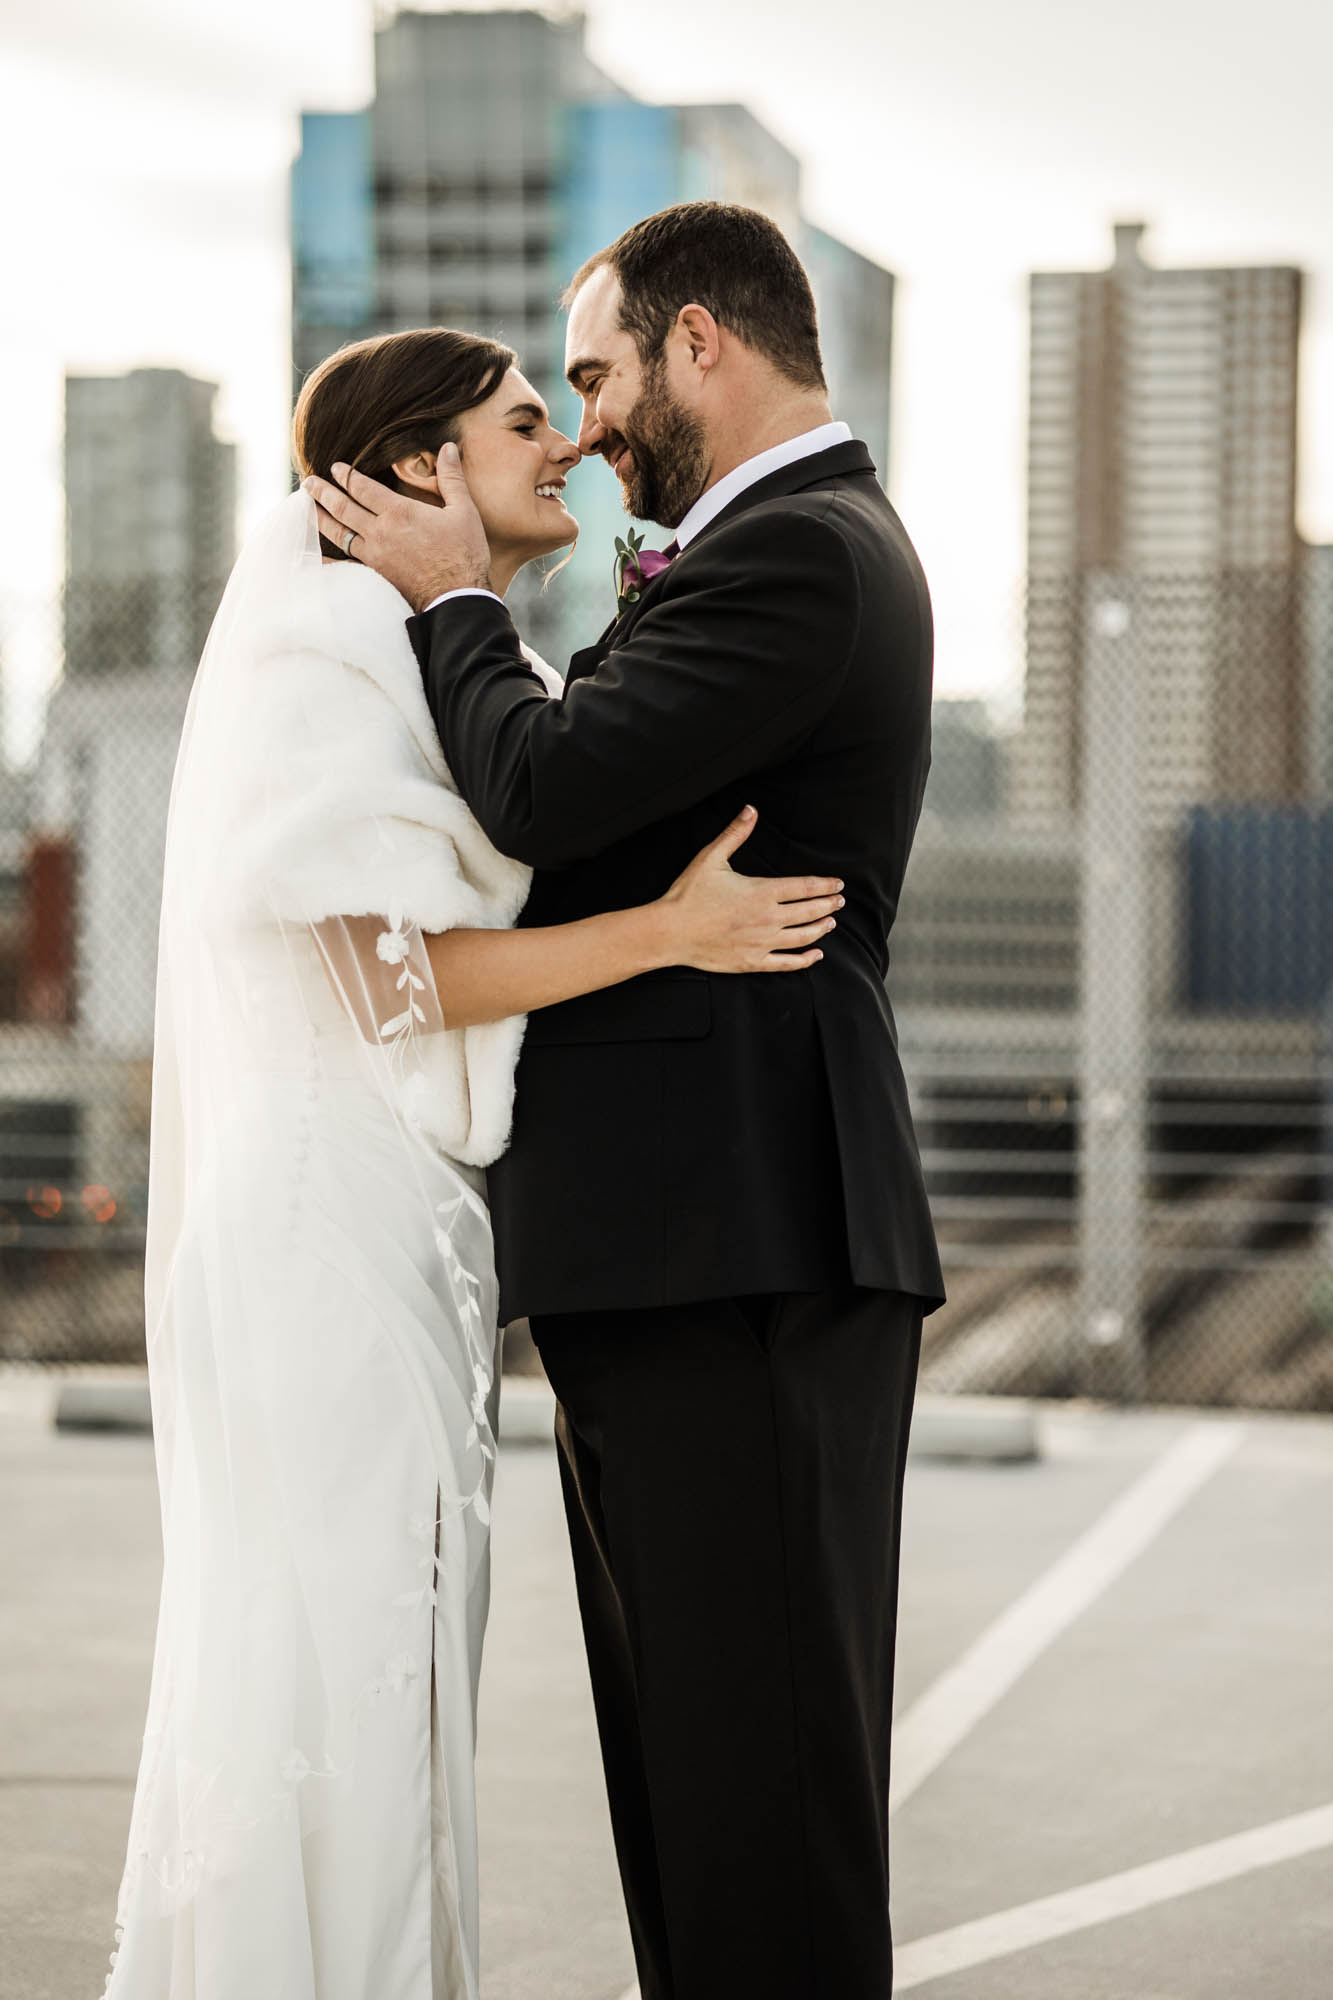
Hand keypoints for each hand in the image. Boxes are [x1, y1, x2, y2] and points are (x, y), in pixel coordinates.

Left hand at [303, 446, 492, 611]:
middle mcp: (380, 531)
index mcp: (399, 511)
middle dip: (322, 492)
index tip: (334, 467)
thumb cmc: (464, 554)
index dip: (345, 474)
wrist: (457, 598)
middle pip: (342, 507)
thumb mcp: (464, 511)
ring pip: (338, 533)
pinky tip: (315, 557)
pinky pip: (344, 566)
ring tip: (307, 508)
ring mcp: (374, 555)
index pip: (362, 486)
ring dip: (319, 518)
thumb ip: (451, 478)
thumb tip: (449, 448)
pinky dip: (327, 561)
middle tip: (308, 483)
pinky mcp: (374, 576)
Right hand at [657, 807, 842, 972]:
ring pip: (803, 937)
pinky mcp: (753, 962)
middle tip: (840, 901)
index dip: (825, 885)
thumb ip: (735, 833)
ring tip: (831, 922)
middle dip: (828, 905)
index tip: (837, 884)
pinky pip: (787, 964)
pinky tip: (816, 955)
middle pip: (809, 911)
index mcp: (762, 891)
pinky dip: (805, 960)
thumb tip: (751, 809)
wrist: (670, 931)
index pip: (805, 887)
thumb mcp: (711, 857)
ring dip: (821, 929)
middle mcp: (768, 918)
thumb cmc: (688, 894)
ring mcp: (762, 942)